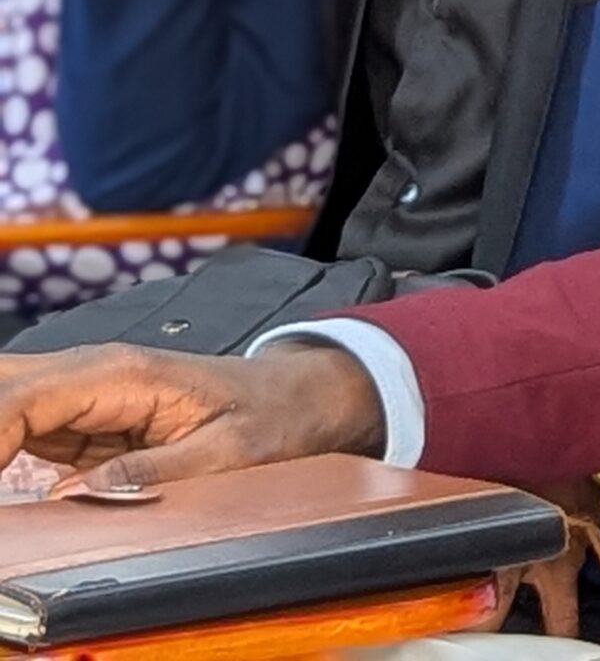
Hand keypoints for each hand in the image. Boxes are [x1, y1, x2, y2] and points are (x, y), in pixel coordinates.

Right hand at [0, 343, 387, 491]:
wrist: (303, 396)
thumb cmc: (274, 414)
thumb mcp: (225, 453)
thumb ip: (147, 474)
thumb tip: (71, 495)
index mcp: (124, 372)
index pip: (23, 397)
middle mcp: (96, 372)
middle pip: (3, 385)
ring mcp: (85, 393)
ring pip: (5, 401)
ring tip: (2, 480)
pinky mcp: (84, 420)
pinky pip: (20, 427)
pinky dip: (2, 448)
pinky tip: (5, 476)